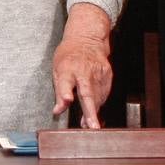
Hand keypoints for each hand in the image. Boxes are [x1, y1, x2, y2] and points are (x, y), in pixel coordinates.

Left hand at [52, 2, 112, 127]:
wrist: (87, 38)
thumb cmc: (68, 55)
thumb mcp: (56, 69)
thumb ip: (58, 91)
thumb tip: (57, 111)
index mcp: (66, 68)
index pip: (65, 82)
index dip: (65, 92)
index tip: (67, 101)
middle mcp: (83, 70)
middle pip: (87, 93)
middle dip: (90, 111)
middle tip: (91, 126)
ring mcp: (98, 72)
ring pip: (98, 97)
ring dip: (94, 112)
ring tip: (89, 124)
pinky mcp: (108, 74)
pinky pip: (104, 93)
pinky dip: (99, 103)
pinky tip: (94, 108)